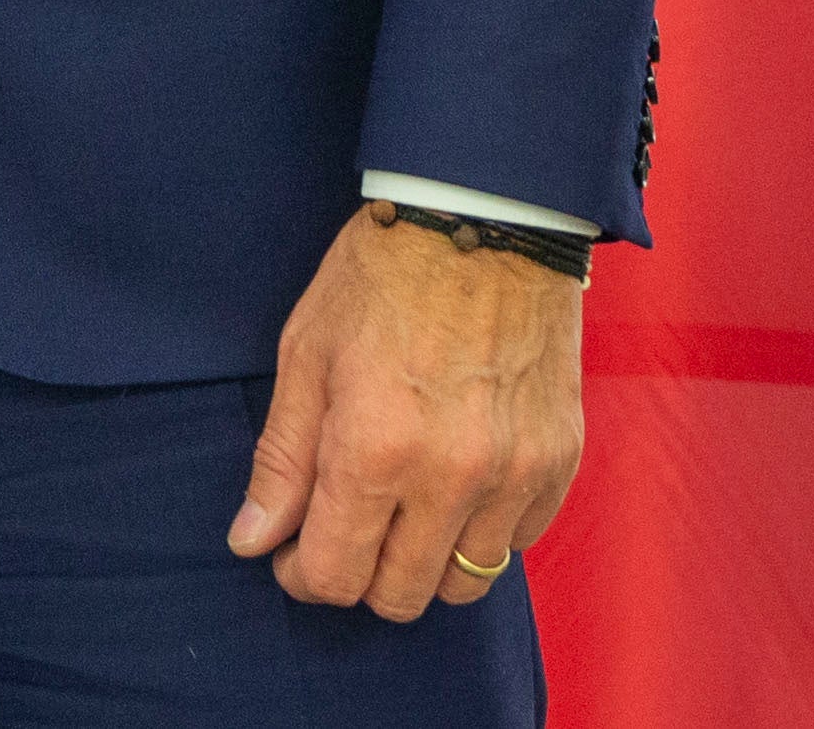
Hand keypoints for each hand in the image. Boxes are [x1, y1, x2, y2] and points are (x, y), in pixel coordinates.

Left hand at [228, 205, 585, 614]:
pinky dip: (483, 531)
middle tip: (342, 530)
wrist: (485, 220)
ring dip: (424, 563)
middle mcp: (452, 477)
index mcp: (376, 449)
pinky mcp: (560, 462)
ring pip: (466, 581)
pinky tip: (455, 487)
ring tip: (400, 511)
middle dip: (359, 575)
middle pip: (401, 595)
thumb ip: (283, 458)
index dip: (301, 574)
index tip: (291, 552)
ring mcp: (516, 474)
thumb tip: (253, 540)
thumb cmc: (383, 276)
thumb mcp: (307, 353)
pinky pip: (519, 542)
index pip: (335, 574)